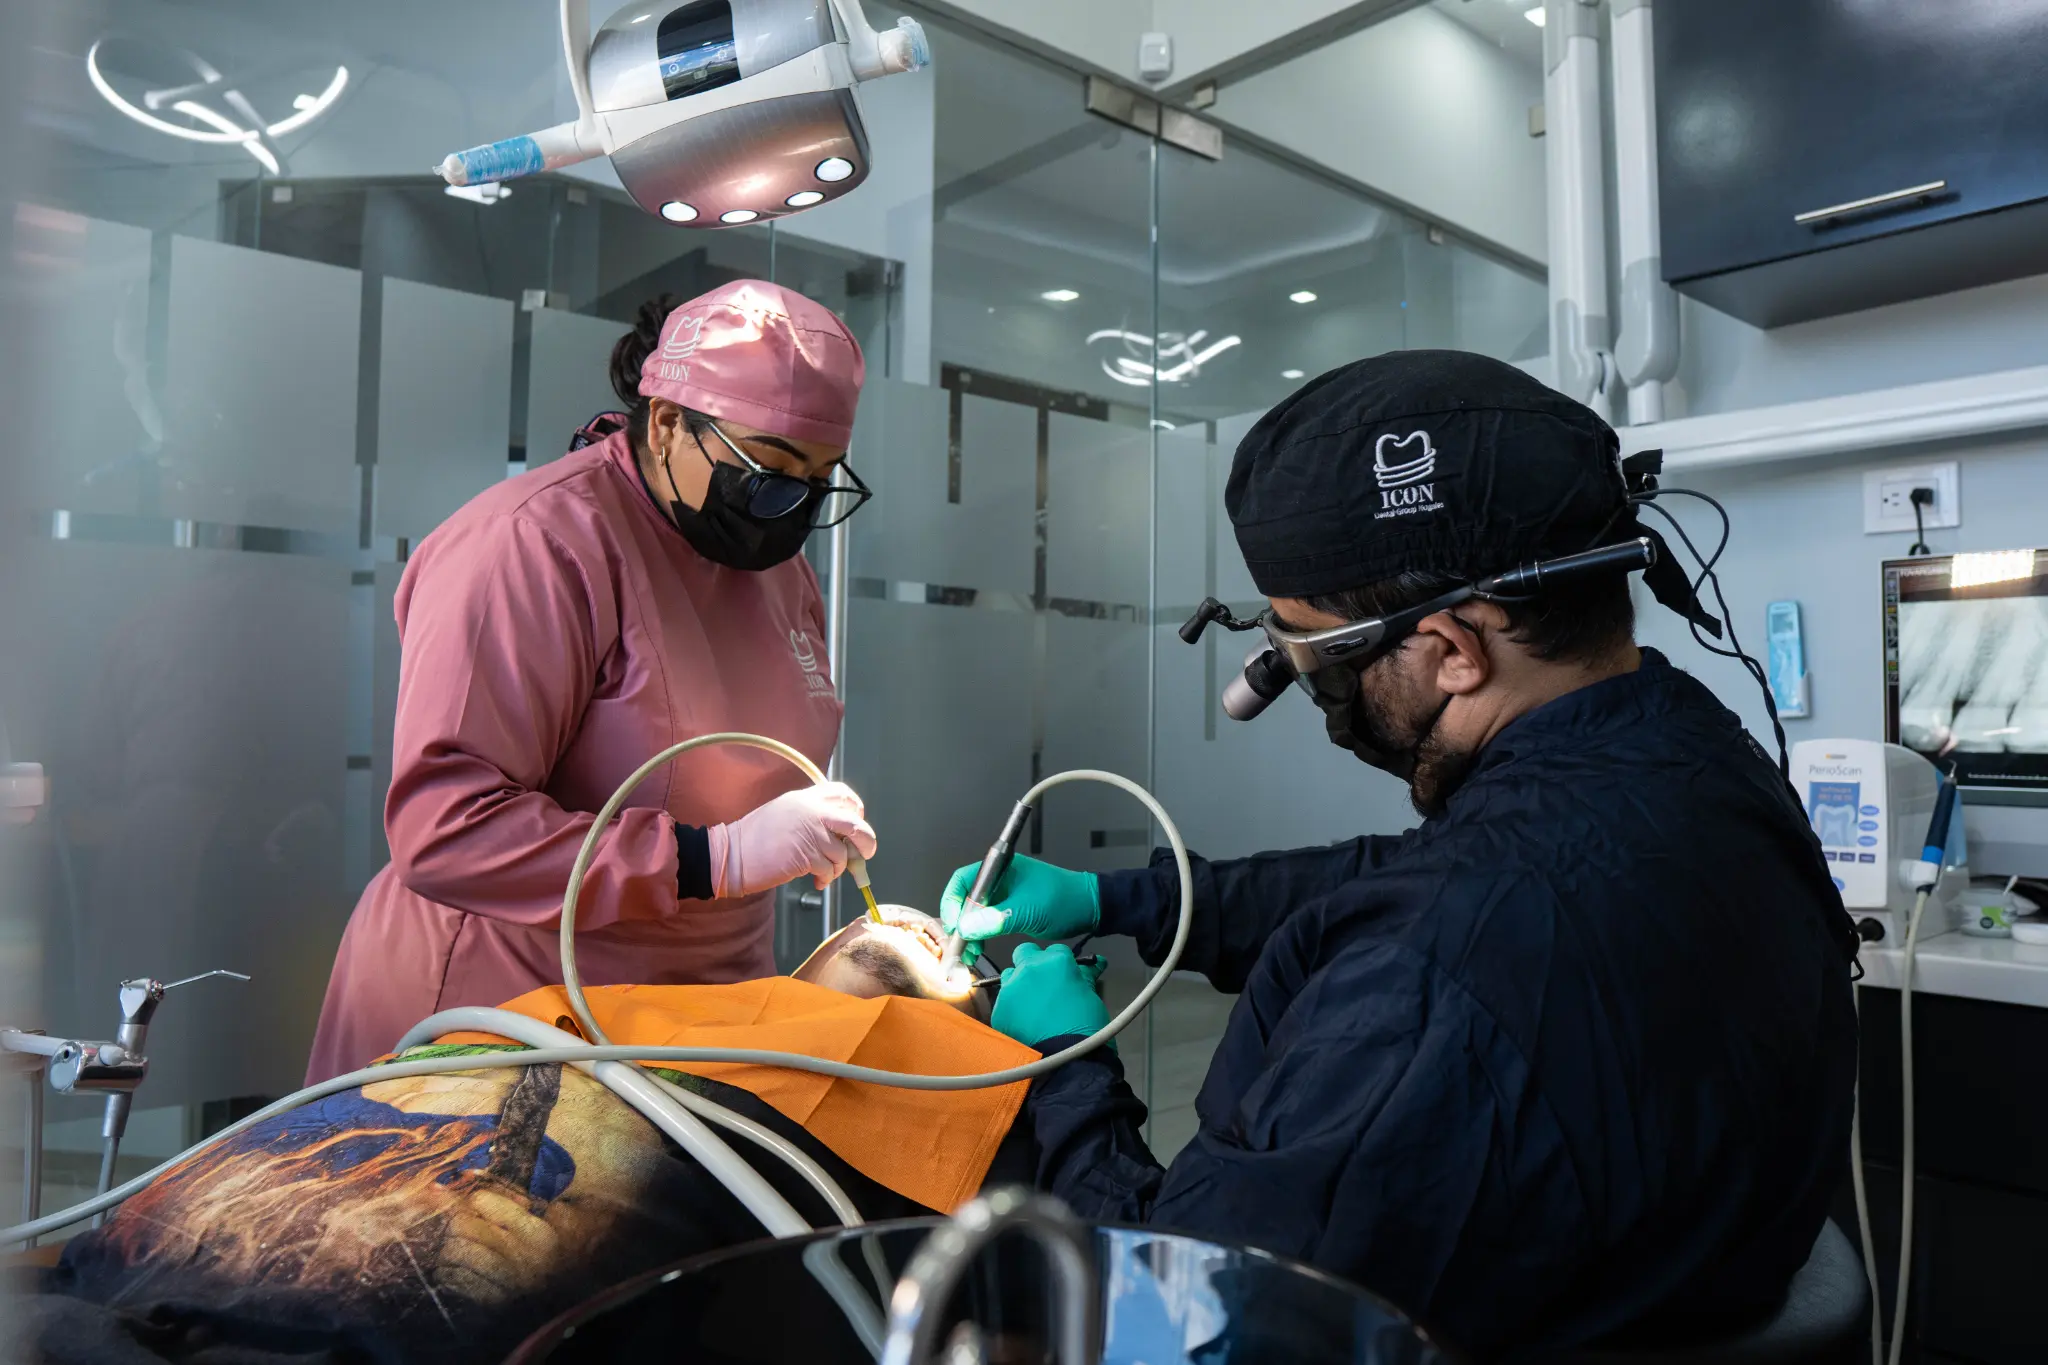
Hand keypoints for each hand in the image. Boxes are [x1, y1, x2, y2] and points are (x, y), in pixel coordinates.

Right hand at [710, 782, 876, 897]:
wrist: (731, 854)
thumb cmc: (754, 838)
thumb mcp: (784, 812)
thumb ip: (810, 815)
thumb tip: (839, 832)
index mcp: (805, 798)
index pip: (842, 793)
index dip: (856, 808)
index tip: (856, 822)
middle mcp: (811, 811)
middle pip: (855, 822)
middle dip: (866, 841)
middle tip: (864, 853)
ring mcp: (810, 833)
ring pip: (842, 853)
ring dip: (838, 867)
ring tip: (824, 873)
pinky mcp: (807, 856)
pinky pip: (829, 869)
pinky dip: (826, 878)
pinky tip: (817, 881)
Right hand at [938, 855, 1099, 962]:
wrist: (1089, 908)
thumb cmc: (1064, 901)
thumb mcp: (1028, 911)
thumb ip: (996, 918)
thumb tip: (965, 928)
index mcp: (1001, 869)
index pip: (962, 880)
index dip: (952, 902)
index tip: (955, 926)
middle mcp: (998, 880)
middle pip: (965, 898)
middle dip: (959, 923)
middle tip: (960, 946)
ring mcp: (1004, 894)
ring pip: (974, 912)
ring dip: (968, 932)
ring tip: (969, 954)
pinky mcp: (1009, 909)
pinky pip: (986, 920)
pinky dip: (980, 934)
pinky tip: (979, 949)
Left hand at [991, 943, 1108, 1047]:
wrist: (1066, 1066)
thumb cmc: (1087, 1029)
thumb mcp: (1091, 997)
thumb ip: (1085, 977)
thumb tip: (1096, 963)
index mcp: (1056, 961)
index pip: (1056, 949)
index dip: (1060, 963)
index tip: (1064, 977)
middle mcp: (1029, 969)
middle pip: (1024, 952)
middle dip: (1033, 963)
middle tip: (1044, 984)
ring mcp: (1010, 990)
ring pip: (1009, 976)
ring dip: (1019, 985)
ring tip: (1032, 1006)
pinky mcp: (998, 1011)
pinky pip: (1003, 1003)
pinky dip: (1012, 1009)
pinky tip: (1024, 1024)